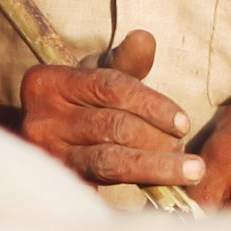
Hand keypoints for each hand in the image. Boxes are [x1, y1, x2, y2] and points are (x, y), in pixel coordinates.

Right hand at [12, 30, 200, 187]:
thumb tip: (145, 39)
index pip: (110, 87)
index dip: (152, 104)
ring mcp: (48, 156)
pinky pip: (106, 188)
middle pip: (112, 126)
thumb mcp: (99, 73)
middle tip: (186, 149)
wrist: (51, 140)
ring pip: (109, 161)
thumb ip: (126, 60)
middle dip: (157, 138)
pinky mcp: (61, 185)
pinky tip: (166, 190)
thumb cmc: (82, 101)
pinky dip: (139, 186)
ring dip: (156, 167)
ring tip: (190, 170)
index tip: (183, 123)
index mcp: (48, 83)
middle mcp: (41, 120)